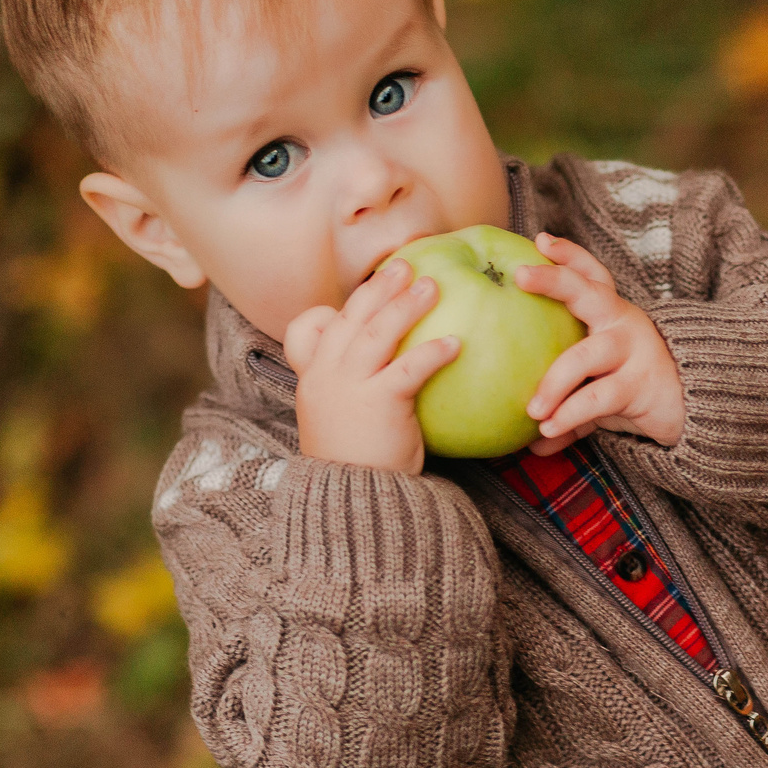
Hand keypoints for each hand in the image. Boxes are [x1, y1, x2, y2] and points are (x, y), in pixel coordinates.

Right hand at [285, 259, 453, 472]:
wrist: (350, 502)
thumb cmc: (358, 466)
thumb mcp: (346, 423)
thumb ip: (361, 393)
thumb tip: (398, 376)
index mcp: (314, 378)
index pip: (312, 329)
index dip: (341, 307)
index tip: (367, 290)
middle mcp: (326, 376)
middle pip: (352, 319)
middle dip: (378, 288)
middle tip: (405, 264)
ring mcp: (349, 387)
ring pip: (377, 332)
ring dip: (406, 304)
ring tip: (432, 285)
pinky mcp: (379, 403)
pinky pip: (408, 367)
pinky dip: (432, 351)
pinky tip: (455, 342)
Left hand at [515, 234, 685, 453]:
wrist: (697, 412)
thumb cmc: (637, 389)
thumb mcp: (600, 387)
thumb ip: (566, 403)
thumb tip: (530, 440)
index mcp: (612, 314)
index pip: (591, 275)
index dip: (568, 256)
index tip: (540, 240)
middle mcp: (623, 323)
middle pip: (590, 293)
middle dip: (555, 280)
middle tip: (521, 277)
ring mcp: (633, 352)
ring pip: (584, 357)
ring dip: (553, 384)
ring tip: (532, 411)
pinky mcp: (640, 385)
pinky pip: (596, 398)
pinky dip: (569, 416)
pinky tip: (548, 429)